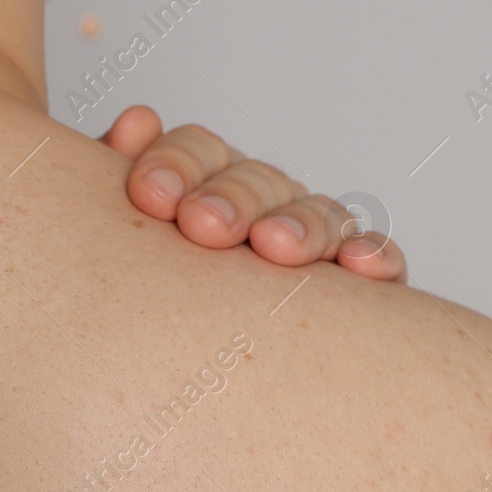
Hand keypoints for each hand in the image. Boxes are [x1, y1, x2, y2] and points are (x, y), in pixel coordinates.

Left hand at [101, 106, 405, 282]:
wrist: (163, 370)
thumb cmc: (137, 302)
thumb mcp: (118, 246)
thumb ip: (113, 185)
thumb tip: (137, 121)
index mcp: (202, 184)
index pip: (199, 152)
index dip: (177, 163)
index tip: (149, 196)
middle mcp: (262, 204)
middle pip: (260, 180)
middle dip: (232, 199)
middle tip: (202, 227)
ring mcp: (312, 240)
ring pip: (319, 214)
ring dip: (300, 225)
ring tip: (273, 248)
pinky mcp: (359, 288)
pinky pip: (378, 261)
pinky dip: (374, 255)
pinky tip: (357, 266)